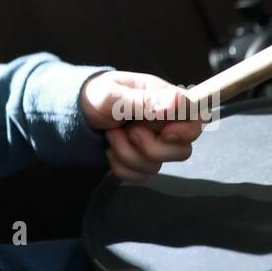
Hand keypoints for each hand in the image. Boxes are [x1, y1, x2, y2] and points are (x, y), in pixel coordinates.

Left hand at [79, 71, 204, 181]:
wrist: (74, 114)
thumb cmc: (95, 96)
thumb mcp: (113, 95)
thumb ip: (144, 100)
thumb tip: (177, 102)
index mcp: (164, 100)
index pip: (196, 119)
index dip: (187, 131)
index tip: (165, 133)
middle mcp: (164, 124)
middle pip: (182, 151)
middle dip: (150, 147)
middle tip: (129, 131)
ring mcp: (154, 144)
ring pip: (157, 166)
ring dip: (128, 154)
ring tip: (111, 135)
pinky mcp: (141, 160)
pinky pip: (141, 175)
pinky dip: (121, 167)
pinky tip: (110, 150)